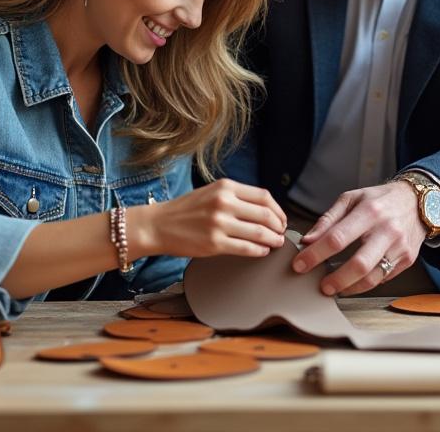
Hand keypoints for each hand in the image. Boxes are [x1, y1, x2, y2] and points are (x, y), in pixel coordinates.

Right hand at [136, 179, 286, 257]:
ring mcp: (219, 223)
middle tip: (281, 233)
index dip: (278, 210)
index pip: (264, 197)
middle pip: (266, 215)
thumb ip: (236, 197)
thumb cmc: (186, 210)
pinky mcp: (214, 243)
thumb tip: (265, 209)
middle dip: (279, 226)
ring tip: (276, 243)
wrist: (158, 225)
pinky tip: (262, 252)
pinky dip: (260, 251)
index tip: (281, 219)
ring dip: (273, 240)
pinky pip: (247, 248)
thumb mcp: (212, 192)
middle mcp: (224, 202)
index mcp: (226, 187)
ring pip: (260, 233)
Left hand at [292, 182, 426, 295]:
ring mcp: (399, 247)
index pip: (337, 238)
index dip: (315, 254)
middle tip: (321, 286)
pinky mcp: (407, 259)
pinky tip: (354, 282)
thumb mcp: (352, 198)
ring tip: (336, 288)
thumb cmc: (380, 199)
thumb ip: (328, 220)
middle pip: (358, 264)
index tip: (300, 265)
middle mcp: (387, 230)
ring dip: (350, 287)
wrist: (417, 201)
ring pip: (372, 278)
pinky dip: (365, 284)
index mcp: (369, 211)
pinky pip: (383, 279)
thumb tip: (308, 241)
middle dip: (336, 280)